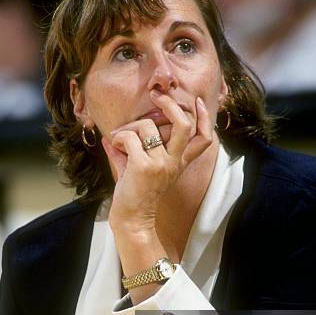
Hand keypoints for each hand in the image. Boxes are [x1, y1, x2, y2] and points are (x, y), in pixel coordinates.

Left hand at [102, 92, 212, 236]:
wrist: (132, 218)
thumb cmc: (135, 194)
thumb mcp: (141, 168)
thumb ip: (132, 150)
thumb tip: (111, 134)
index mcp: (179, 162)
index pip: (204, 138)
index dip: (204, 118)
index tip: (196, 102)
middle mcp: (174, 162)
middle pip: (183, 124)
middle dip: (169, 104)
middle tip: (156, 96)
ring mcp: (161, 164)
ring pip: (148, 126)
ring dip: (129, 127)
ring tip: (120, 139)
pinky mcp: (144, 166)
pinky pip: (129, 138)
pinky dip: (118, 138)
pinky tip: (114, 147)